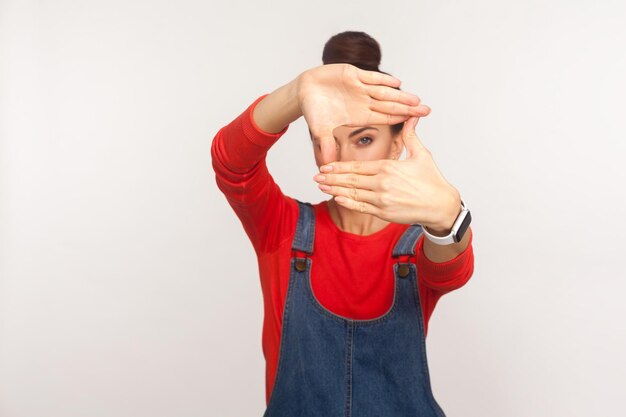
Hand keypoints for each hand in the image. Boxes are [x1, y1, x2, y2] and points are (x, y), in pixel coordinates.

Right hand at [296, 64, 430, 164]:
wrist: (303, 91)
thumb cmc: (314, 110)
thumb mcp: (320, 130)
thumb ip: (326, 145)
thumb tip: (327, 166)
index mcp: (360, 115)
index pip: (384, 117)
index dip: (399, 118)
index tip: (415, 121)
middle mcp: (363, 101)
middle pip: (389, 104)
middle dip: (407, 107)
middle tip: (426, 110)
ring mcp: (359, 87)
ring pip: (384, 91)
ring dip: (399, 95)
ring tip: (416, 99)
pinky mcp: (352, 74)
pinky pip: (370, 78)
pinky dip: (382, 80)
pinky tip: (397, 82)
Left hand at [313, 116, 460, 230]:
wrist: (441, 206)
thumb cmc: (432, 180)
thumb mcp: (421, 155)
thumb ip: (411, 136)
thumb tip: (412, 117)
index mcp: (388, 168)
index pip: (358, 167)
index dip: (339, 167)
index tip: (326, 166)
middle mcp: (382, 184)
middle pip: (351, 180)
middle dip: (332, 178)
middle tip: (316, 176)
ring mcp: (382, 200)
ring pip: (353, 194)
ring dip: (335, 190)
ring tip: (321, 187)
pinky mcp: (384, 213)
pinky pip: (361, 207)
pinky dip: (348, 203)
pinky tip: (337, 199)